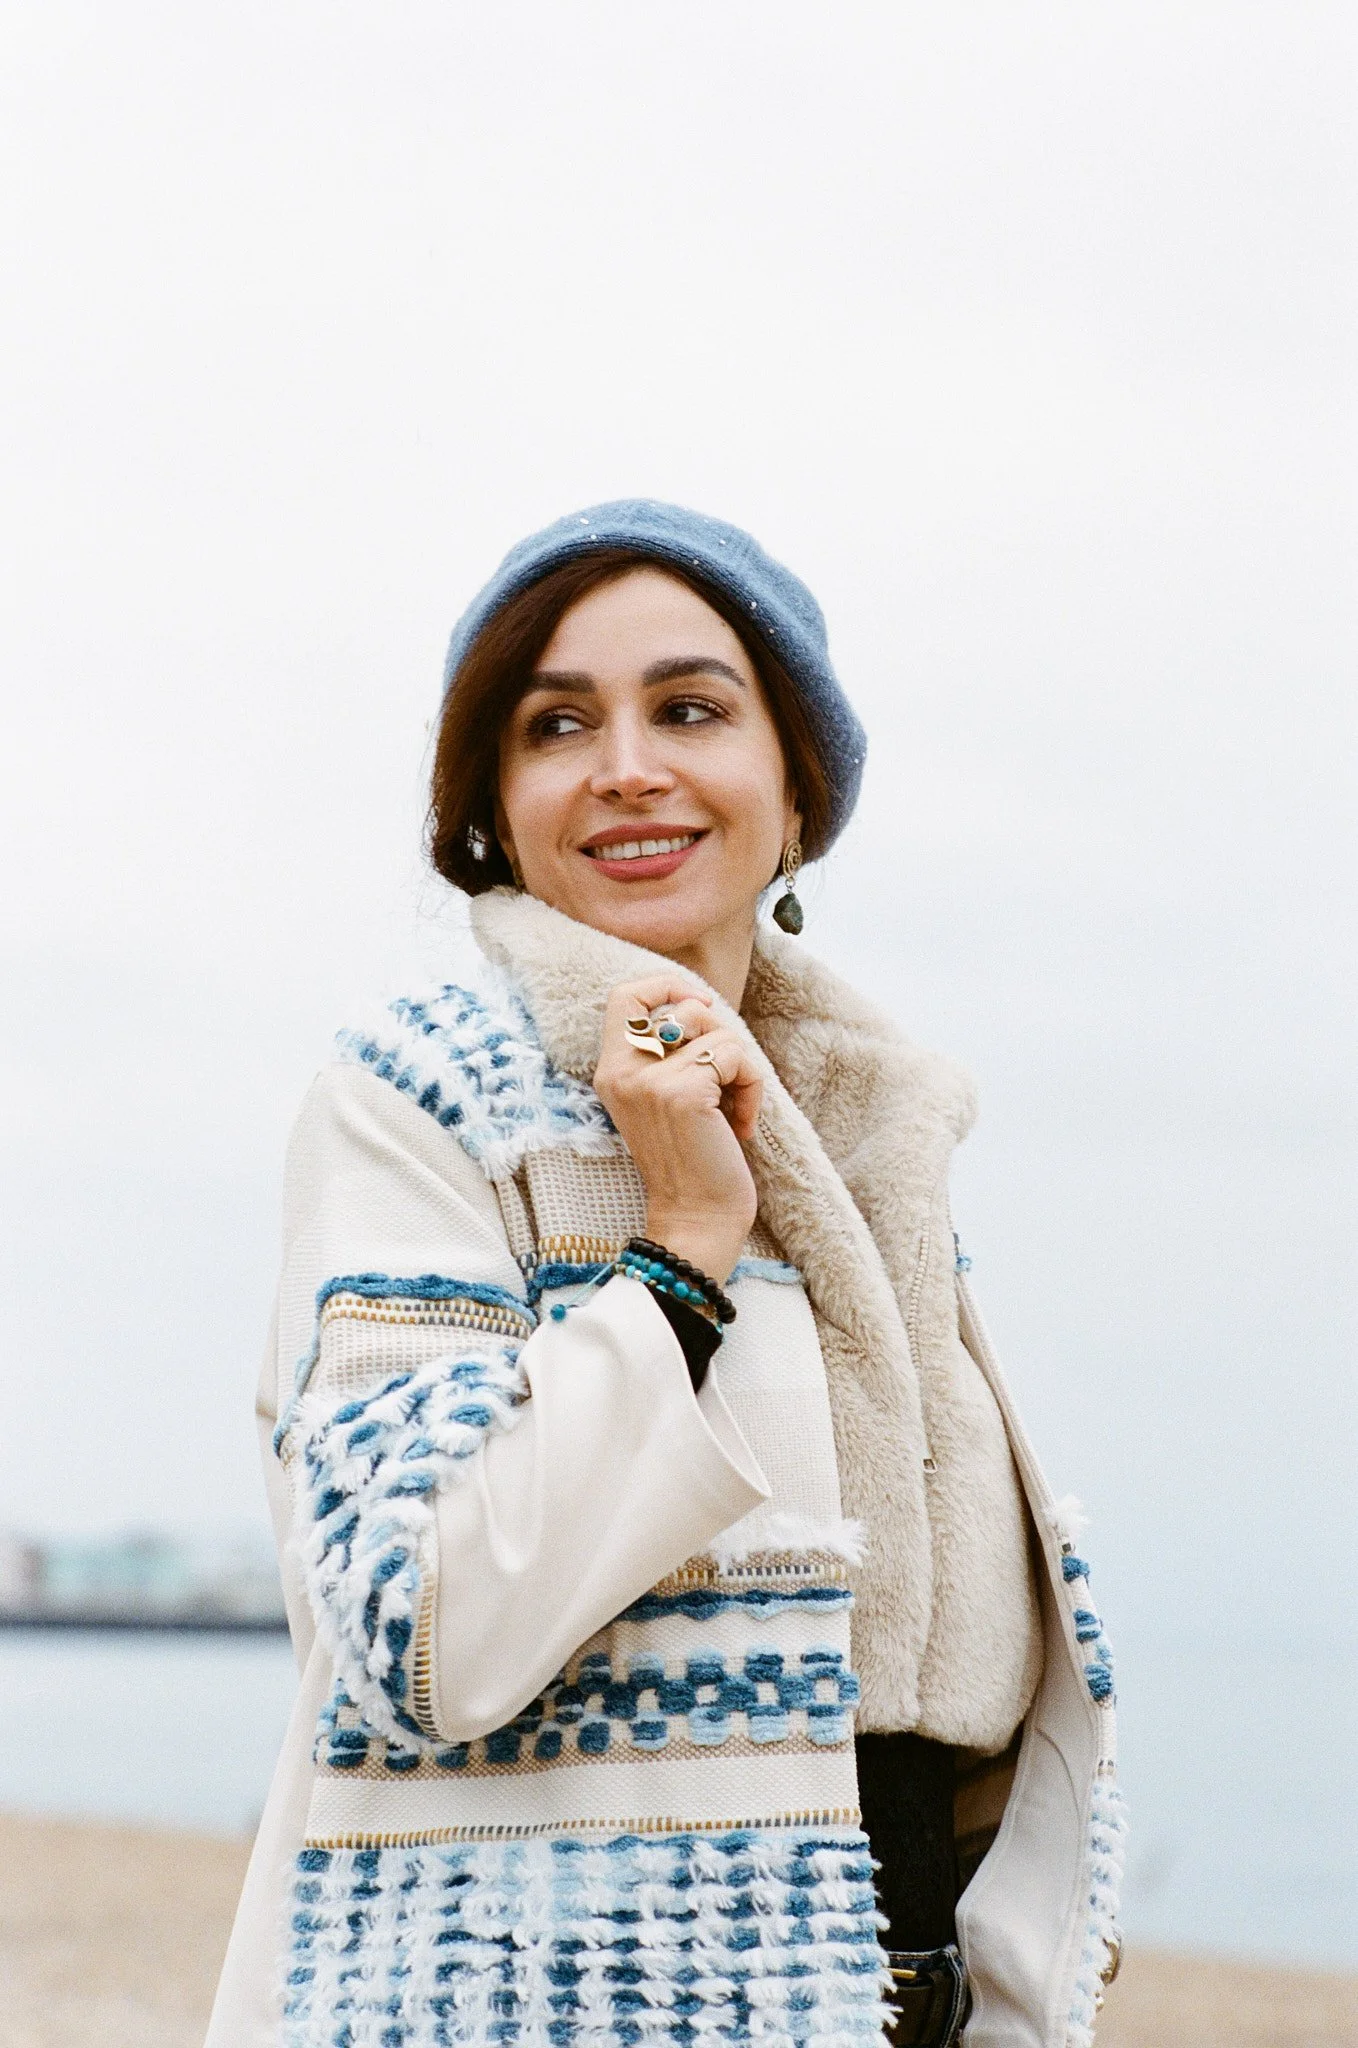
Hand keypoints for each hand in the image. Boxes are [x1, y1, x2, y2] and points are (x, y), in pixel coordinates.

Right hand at [593, 974, 762, 1284]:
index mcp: (611, 1071)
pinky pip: (736, 1056)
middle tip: (725, 1080)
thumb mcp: (665, 1098)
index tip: (700, 1008)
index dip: (666, 987)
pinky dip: (751, 1087)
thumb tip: (699, 1005)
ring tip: (732, 1108)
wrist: (696, 1220)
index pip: (624, 996)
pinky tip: (741, 1125)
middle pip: (681, 1007)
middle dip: (719, 1036)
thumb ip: (667, 1054)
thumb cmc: (692, 1161)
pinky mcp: (684, 1092)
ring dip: (739, 1067)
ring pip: (715, 1030)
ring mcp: (650, 1080)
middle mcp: (622, 1071)